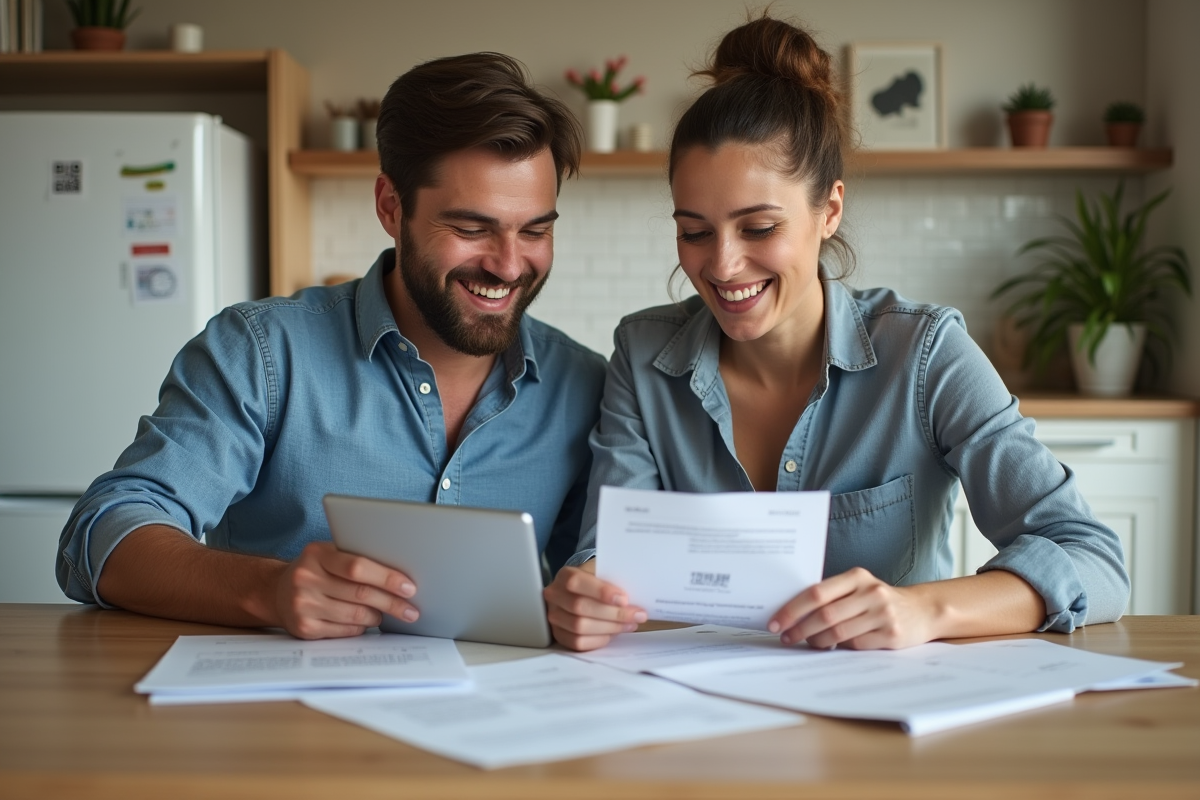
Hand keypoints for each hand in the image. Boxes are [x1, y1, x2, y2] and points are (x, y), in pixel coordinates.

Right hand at [275, 541, 417, 638]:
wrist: (277, 592)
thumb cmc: (316, 570)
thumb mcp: (329, 554)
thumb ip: (355, 558)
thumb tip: (399, 574)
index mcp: (316, 554)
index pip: (357, 567)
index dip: (386, 578)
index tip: (409, 587)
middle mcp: (306, 579)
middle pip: (360, 594)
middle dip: (392, 603)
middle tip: (412, 610)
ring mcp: (303, 605)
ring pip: (355, 615)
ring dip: (378, 616)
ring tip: (389, 613)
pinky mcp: (304, 628)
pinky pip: (345, 631)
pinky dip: (362, 627)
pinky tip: (368, 622)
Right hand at [543, 560, 646, 650]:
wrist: (583, 591)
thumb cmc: (597, 581)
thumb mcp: (604, 572)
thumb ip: (615, 580)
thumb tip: (638, 594)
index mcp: (565, 575)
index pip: (577, 582)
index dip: (601, 591)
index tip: (624, 599)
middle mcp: (554, 596)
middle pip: (580, 607)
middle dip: (613, 613)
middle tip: (637, 615)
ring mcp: (555, 617)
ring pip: (579, 627)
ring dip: (610, 627)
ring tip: (630, 624)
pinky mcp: (560, 634)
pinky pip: (578, 642)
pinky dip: (599, 639)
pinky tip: (614, 633)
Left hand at [768, 567, 933, 649]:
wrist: (922, 610)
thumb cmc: (878, 600)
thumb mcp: (858, 588)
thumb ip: (832, 595)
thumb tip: (791, 614)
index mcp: (857, 577)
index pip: (816, 593)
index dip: (792, 609)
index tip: (776, 622)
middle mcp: (871, 592)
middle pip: (825, 614)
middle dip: (800, 629)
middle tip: (786, 637)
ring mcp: (883, 614)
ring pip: (838, 633)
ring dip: (816, 641)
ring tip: (806, 643)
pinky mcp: (891, 635)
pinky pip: (855, 645)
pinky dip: (839, 648)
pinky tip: (831, 647)